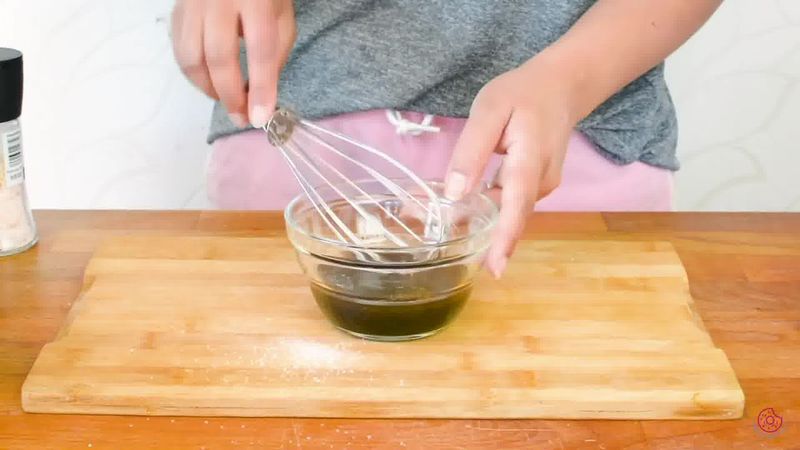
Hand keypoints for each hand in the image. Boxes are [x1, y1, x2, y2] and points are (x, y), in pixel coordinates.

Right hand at [171, 0, 295, 127]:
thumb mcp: (281, 18)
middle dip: (230, 95)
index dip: (261, 87)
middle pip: (218, 57)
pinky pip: (178, 50)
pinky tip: (209, 80)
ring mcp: (191, 3)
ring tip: (225, 99)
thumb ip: (275, 54)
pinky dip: (194, 74)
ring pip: (190, 57)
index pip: (259, 49)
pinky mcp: (176, 10)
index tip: (260, 118)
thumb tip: (260, 97)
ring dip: (207, 88)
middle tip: (241, 118)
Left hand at [444, 55, 578, 278]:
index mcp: (530, 160)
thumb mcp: (489, 110)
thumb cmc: (522, 95)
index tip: (495, 268)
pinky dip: (491, 209)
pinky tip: (467, 208)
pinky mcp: (538, 186)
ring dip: (484, 223)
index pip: (517, 205)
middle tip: (448, 250)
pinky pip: (512, 204)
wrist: (561, 86)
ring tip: (445, 225)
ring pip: (511, 212)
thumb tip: (455, 193)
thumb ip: (472, 150)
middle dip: (486, 238)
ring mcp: (543, 186)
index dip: (505, 238)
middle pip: (512, 216)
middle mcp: (542, 181)